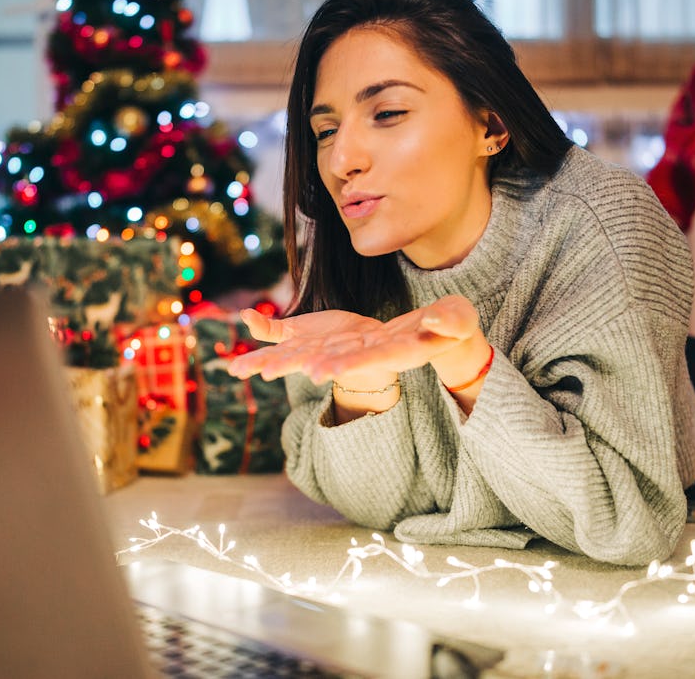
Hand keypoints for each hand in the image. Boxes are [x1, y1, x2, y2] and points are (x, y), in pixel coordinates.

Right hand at [227, 307, 382, 380]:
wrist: (367, 343)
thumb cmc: (327, 338)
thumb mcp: (294, 331)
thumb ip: (269, 329)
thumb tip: (243, 314)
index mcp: (297, 351)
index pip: (272, 356)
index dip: (255, 362)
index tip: (235, 370)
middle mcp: (315, 357)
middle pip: (294, 360)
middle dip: (280, 366)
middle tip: (264, 373)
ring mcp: (339, 358)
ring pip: (323, 362)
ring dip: (314, 367)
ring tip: (306, 372)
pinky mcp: (363, 356)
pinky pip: (354, 360)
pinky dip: (344, 365)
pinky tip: (336, 369)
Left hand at [228, 295, 487, 387]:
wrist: (433, 334)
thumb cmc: (453, 327)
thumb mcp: (458, 322)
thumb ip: (452, 323)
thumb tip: (443, 322)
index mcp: (390, 354)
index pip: (365, 362)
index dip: (343, 366)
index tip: (318, 372)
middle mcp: (359, 355)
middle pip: (322, 363)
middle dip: (293, 367)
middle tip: (262, 373)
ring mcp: (341, 346)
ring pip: (299, 354)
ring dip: (270, 360)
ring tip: (236, 368)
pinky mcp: (329, 333)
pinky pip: (295, 334)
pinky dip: (272, 332)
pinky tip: (247, 325)